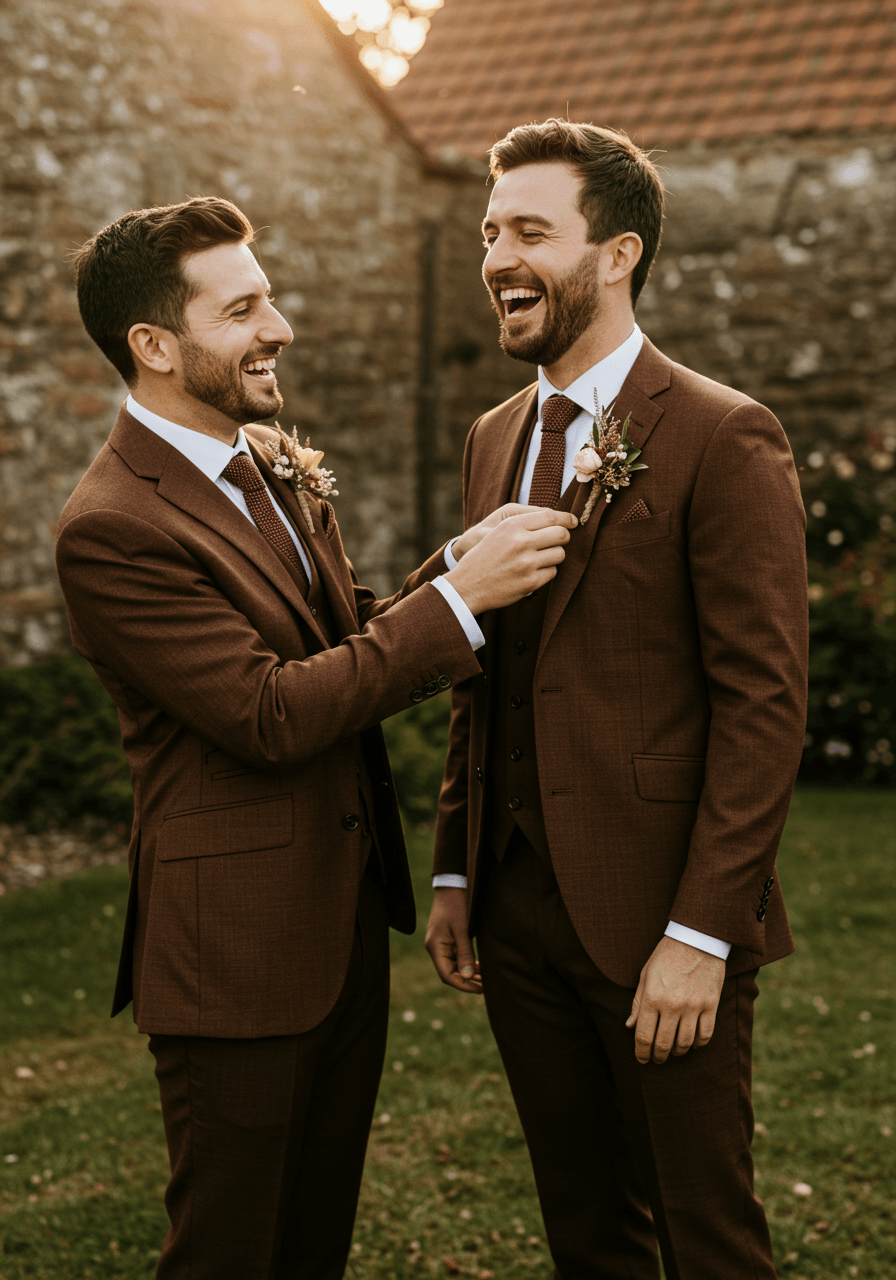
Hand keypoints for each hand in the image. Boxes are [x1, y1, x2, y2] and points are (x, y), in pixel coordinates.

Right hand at [425, 888, 482, 993]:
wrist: (452, 886)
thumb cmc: (456, 905)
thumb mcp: (463, 929)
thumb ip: (465, 953)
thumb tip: (467, 976)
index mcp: (435, 947)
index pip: (447, 974)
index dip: (463, 984)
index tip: (480, 989)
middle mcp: (435, 948)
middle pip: (449, 973)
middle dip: (466, 982)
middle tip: (486, 987)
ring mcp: (441, 945)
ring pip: (453, 966)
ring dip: (467, 974)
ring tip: (485, 980)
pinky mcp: (447, 940)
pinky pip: (456, 957)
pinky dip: (466, 964)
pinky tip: (478, 967)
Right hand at [444, 509, 577, 614]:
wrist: (467, 586)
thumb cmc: (484, 557)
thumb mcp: (498, 532)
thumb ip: (525, 523)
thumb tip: (559, 519)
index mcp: (511, 525)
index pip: (550, 516)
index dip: (566, 518)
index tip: (573, 521)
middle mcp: (520, 542)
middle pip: (561, 534)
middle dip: (564, 537)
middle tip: (558, 541)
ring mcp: (526, 563)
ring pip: (560, 554)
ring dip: (554, 555)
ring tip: (540, 558)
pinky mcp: (531, 582)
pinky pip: (553, 572)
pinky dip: (546, 572)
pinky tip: (533, 572)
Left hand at [625, 936, 724, 1063]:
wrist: (696, 939)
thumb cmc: (666, 956)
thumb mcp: (645, 974)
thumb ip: (638, 1002)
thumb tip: (629, 1026)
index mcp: (652, 997)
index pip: (643, 1035)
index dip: (641, 1052)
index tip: (641, 1059)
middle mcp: (672, 1004)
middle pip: (663, 1044)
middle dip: (658, 1056)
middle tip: (656, 1059)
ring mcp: (693, 1006)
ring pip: (685, 1043)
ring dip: (677, 1052)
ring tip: (673, 1051)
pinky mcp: (711, 1005)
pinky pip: (705, 1035)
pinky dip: (698, 1044)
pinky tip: (692, 1042)